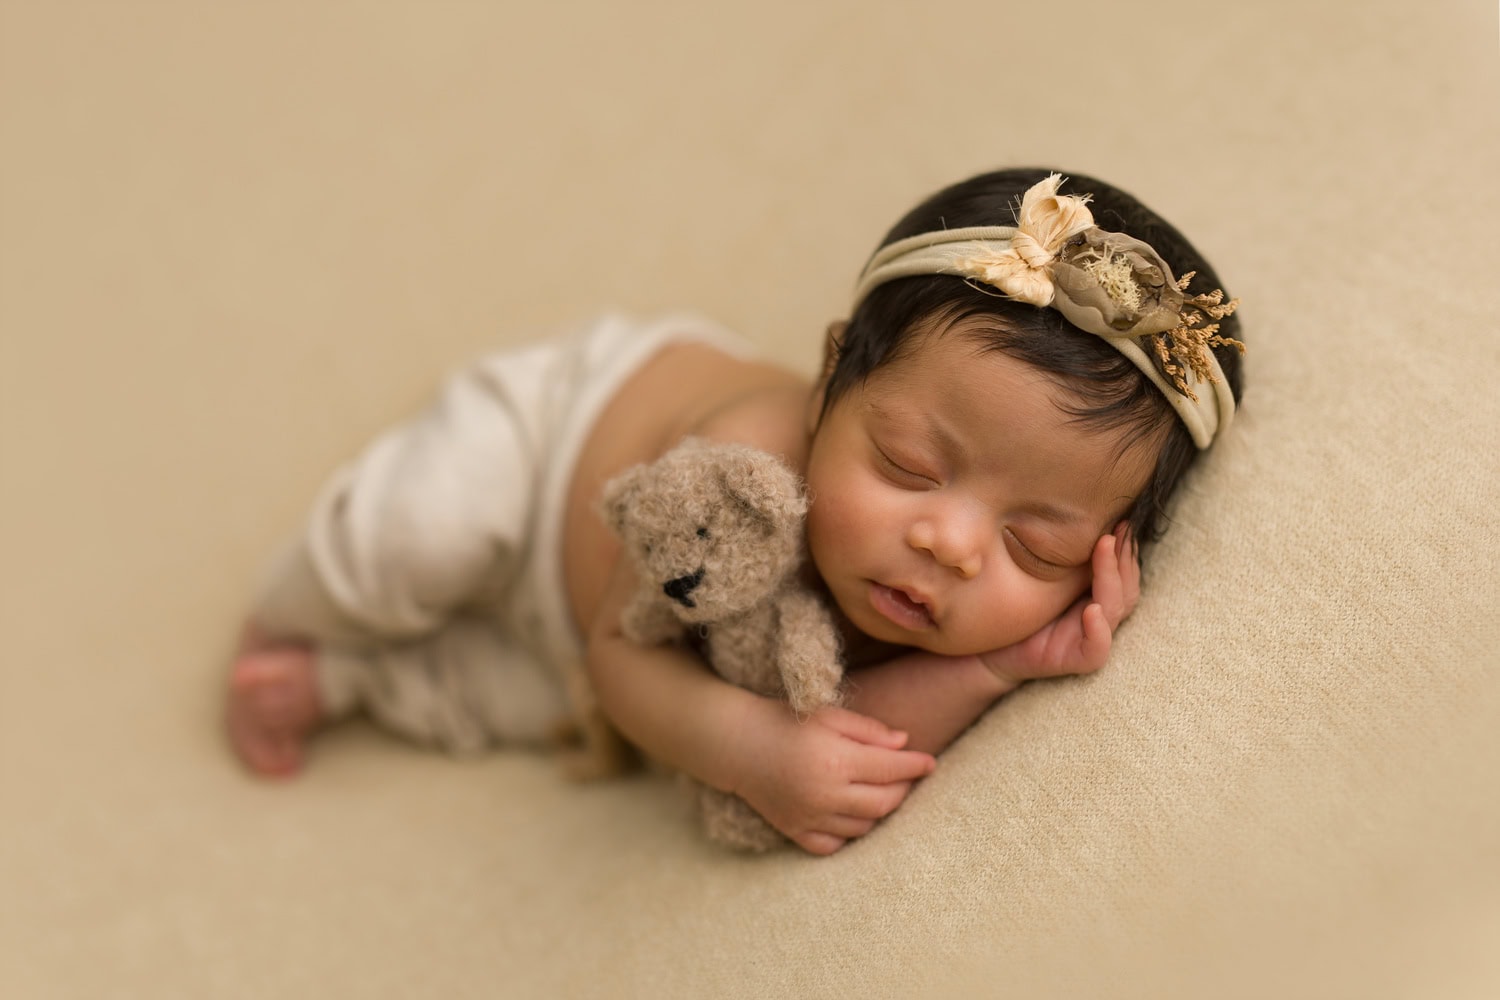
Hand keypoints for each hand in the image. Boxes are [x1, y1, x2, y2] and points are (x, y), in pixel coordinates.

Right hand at [729, 700, 936, 855]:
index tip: (930, 762)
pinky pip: (835, 845)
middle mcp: (826, 795)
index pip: (891, 769)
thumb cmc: (785, 721)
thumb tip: (904, 744)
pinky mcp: (796, 832)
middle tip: (906, 776)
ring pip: (865, 827)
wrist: (737, 745)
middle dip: (903, 789)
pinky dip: (849, 835)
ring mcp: (810, 818)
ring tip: (880, 792)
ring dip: (879, 811)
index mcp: (836, 760)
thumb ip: (868, 730)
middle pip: (884, 802)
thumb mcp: (828, 714)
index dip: (915, 765)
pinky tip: (851, 815)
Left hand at [978, 522, 1139, 686]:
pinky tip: (1092, 610)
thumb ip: (1058, 549)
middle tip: (1116, 529)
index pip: (1122, 569)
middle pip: (1127, 586)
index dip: (1124, 546)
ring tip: (1104, 548)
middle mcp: (1099, 614)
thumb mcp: (1037, 570)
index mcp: (1095, 592)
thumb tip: (1068, 502)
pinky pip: (1097, 649)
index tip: (1121, 518)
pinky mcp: (1077, 660)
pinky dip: (1099, 631)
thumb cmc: (1014, 604)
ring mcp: (1089, 637)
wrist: (989, 648)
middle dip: (1123, 556)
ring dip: (1112, 579)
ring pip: (1116, 609)